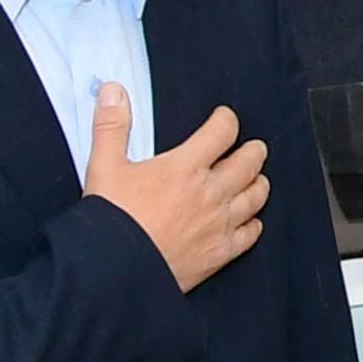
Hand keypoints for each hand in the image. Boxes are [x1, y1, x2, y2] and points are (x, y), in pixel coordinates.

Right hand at [86, 87, 269, 292]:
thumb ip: (111, 126)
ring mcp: (219, 223)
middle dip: (253, 151)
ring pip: (256, 195)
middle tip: (253, 148)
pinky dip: (254, 223)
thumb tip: (112, 90)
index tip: (225, 118)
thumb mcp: (104, 166)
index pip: (223, 131)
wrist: (112, 271)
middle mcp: (211, 192)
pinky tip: (249, 221)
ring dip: (258, 183)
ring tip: (255, 178)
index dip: (227, 120)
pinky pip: (251, 234)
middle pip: (249, 162)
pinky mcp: (220, 252)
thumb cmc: (110, 219)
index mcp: (186, 167)